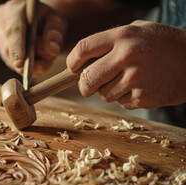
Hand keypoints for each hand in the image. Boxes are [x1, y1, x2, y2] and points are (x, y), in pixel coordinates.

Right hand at [0, 0, 66, 75]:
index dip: (16, 48)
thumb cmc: (47, 20)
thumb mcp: (56, 21)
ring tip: (44, 60)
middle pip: (8, 47)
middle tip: (46, 63)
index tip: (20, 63)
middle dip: (26, 60)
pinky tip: (35, 61)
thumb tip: (51, 50)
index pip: (13, 31)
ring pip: (8, 57)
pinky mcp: (0, 47)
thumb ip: (55, 33)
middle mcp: (1, 21)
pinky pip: (10, 62)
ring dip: (26, 64)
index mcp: (13, 9)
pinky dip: (23, 66)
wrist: (39, 21)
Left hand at [66, 20, 185, 109]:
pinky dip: (126, 99)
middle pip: (86, 79)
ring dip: (110, 91)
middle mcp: (127, 56)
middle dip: (84, 85)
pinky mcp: (143, 97)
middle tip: (88, 85)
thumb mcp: (137, 31)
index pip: (83, 49)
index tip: (71, 68)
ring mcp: (136, 78)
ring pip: (103, 94)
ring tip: (130, 80)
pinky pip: (121, 103)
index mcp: (122, 36)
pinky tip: (142, 87)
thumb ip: (110, 42)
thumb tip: (81, 61)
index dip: (72, 62)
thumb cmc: (163, 44)